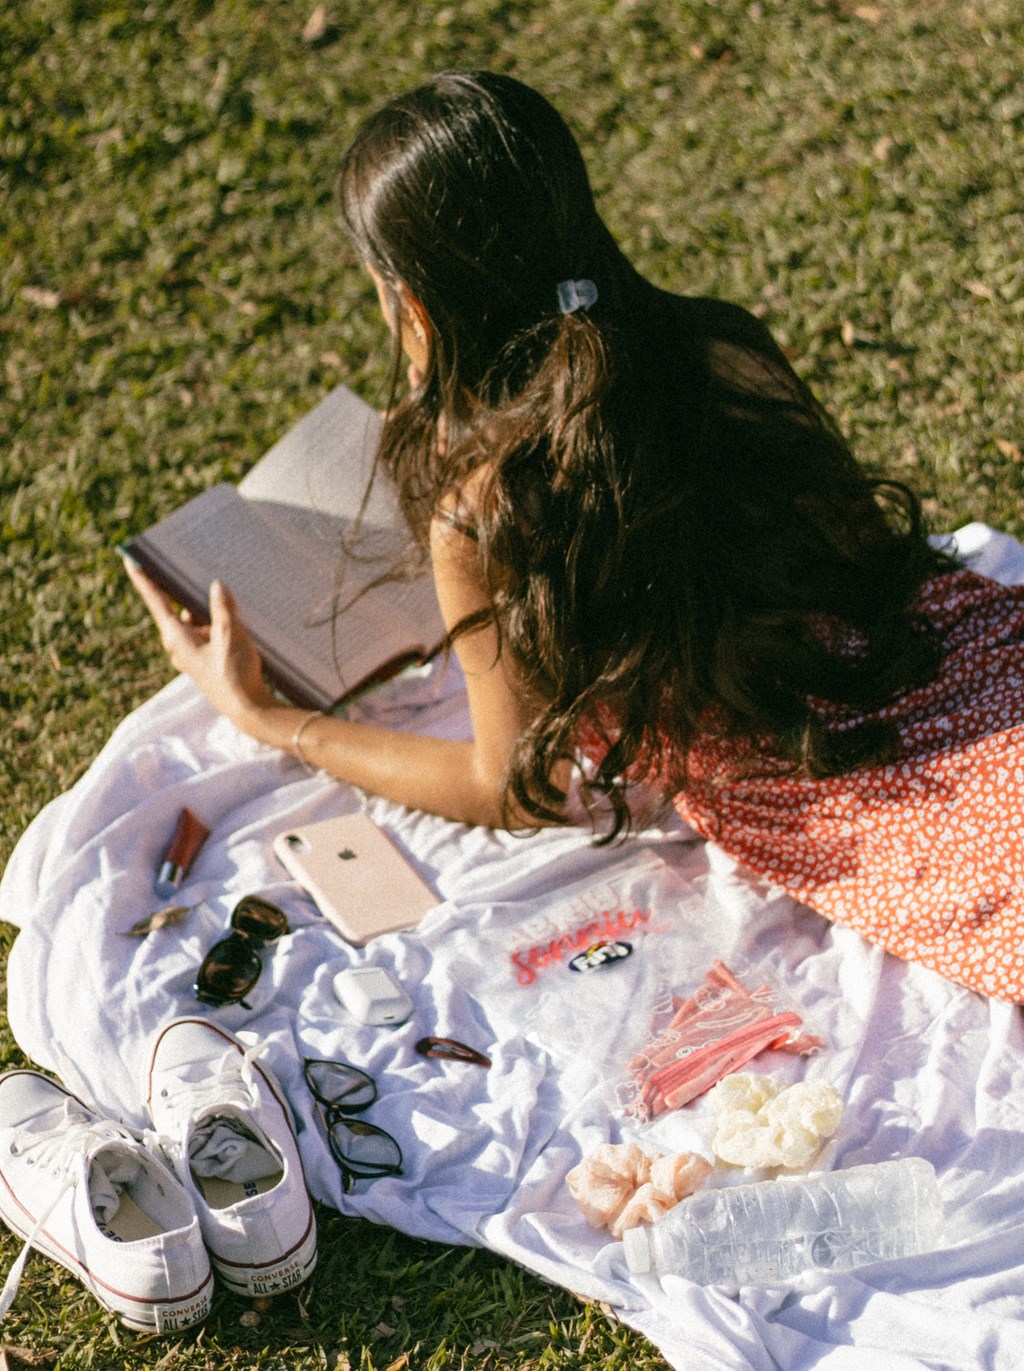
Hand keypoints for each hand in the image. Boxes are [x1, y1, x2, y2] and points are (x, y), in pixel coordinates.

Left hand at [124, 560, 274, 722]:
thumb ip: (222, 608)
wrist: (249, 708)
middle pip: (176, 608)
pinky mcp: (205, 658)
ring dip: (204, 608)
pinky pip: (204, 632)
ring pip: (193, 621)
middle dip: (182, 590)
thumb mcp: (230, 635)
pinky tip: (231, 615)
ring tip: (223, 591)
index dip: (144, 580)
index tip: (130, 560)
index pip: (156, 601)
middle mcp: (179, 645)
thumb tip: (216, 585)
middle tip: (188, 566)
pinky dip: (213, 622)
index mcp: (177, 638)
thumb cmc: (235, 674)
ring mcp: (191, 653)